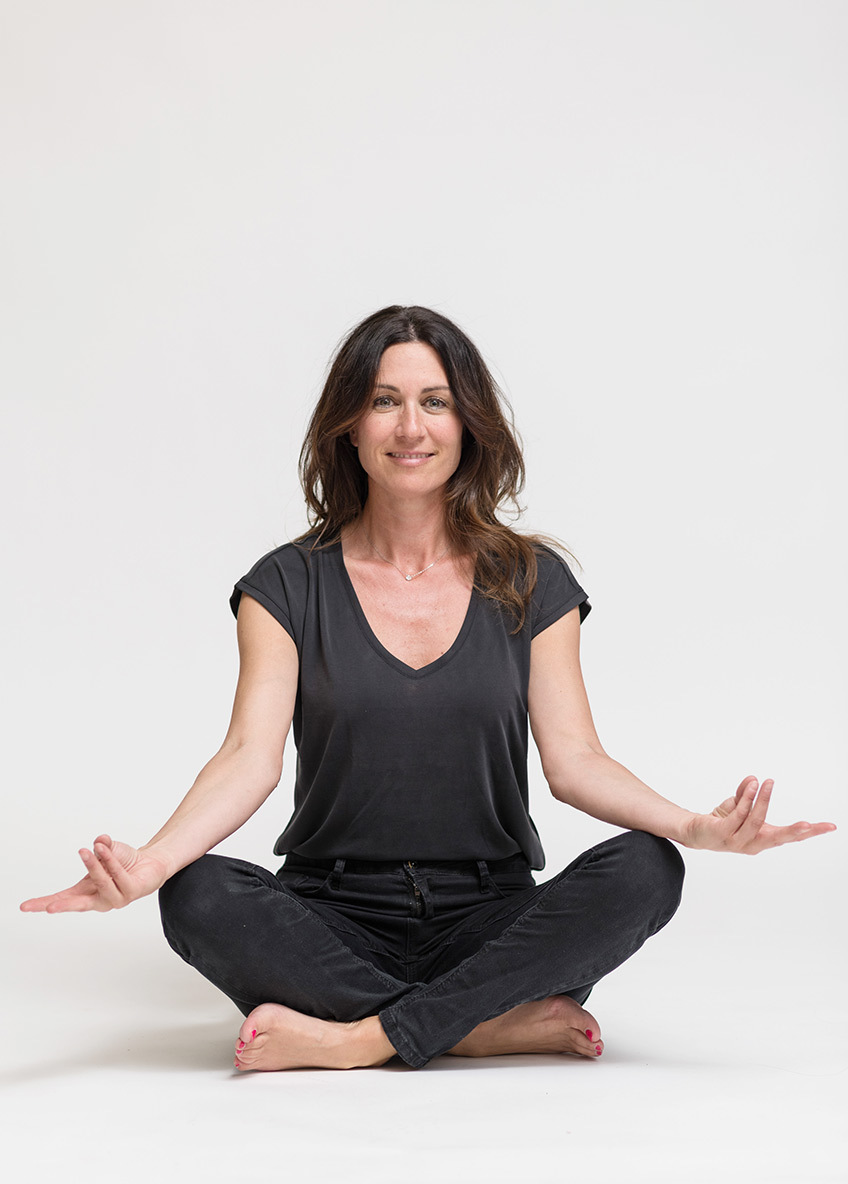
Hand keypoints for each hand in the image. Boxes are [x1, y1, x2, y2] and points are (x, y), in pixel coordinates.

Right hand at [19, 835, 170, 912]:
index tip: (24, 906)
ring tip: (88, 851)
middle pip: (77, 904)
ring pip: (101, 883)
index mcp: (86, 892)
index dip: (43, 903)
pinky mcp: (131, 893)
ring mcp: (115, 898)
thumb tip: (99, 840)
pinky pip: (118, 877)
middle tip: (49, 907)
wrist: (150, 862)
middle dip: (63, 905)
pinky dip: (111, 862)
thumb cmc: (123, 860)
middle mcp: (99, 899)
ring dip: (93, 866)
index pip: (62, 898)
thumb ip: (101, 846)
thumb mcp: (107, 850)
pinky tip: (105, 851)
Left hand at [684, 776, 836, 853]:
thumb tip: (754, 779)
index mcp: (763, 838)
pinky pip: (737, 816)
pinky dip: (746, 800)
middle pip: (779, 838)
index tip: (831, 826)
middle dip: (795, 831)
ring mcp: (738, 841)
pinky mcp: (722, 834)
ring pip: (755, 821)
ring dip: (763, 800)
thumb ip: (746, 794)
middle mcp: (754, 844)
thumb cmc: (722, 821)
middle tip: (810, 824)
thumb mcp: (738, 805)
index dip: (810, 832)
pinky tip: (751, 787)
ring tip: (769, 782)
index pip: (790, 836)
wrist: (696, 833)